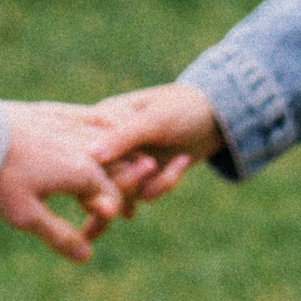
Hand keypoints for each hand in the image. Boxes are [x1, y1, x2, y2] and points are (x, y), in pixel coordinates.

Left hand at [0, 102, 155, 263]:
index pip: (113, 199)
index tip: (97, 228)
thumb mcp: (27, 216)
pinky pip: (91, 117)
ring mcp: (73, 126)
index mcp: (83, 173)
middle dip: (123, 188)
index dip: (110, 216)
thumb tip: (86, 256)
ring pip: (108, 143)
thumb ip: (60, 236)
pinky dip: (104, 127)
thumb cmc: (0, 178)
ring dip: (118, 158)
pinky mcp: (58, 112)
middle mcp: (85, 147)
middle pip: (118, 169)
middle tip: (122, 204)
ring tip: (126, 166)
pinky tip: (107, 126)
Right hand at [85, 82, 224, 200]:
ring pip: (121, 191)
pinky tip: (181, 164)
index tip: (116, 173)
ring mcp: (126, 162)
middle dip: (121, 184)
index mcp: (101, 120)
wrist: (217, 115)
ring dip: (148, 183)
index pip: (83, 151)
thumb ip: (122, 137)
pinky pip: (143, 193)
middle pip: (97, 178)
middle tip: (146, 176)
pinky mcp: (143, 177)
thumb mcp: (155, 119)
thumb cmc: (183, 106)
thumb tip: (90, 156)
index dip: (90, 168)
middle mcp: (108, 143)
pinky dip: (163, 183)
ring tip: (176, 163)